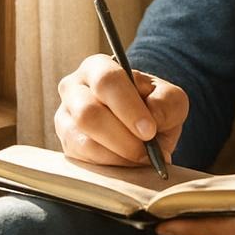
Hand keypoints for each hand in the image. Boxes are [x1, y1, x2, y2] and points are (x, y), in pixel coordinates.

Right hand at [55, 55, 188, 165]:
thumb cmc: (153, 106)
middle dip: (122, 137)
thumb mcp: (169, 98)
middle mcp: (73, 89)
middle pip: (88, 113)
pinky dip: (110, 167)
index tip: (149, 131)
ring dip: (118, 156)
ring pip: (84, 141)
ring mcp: (64, 119)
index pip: (107, 81)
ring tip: (142, 158)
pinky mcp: (66, 145)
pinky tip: (128, 164)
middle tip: (147, 151)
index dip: (128, 107)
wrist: (142, 128)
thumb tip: (153, 116)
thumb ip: (167, 102)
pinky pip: (84, 161)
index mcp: (98, 67)